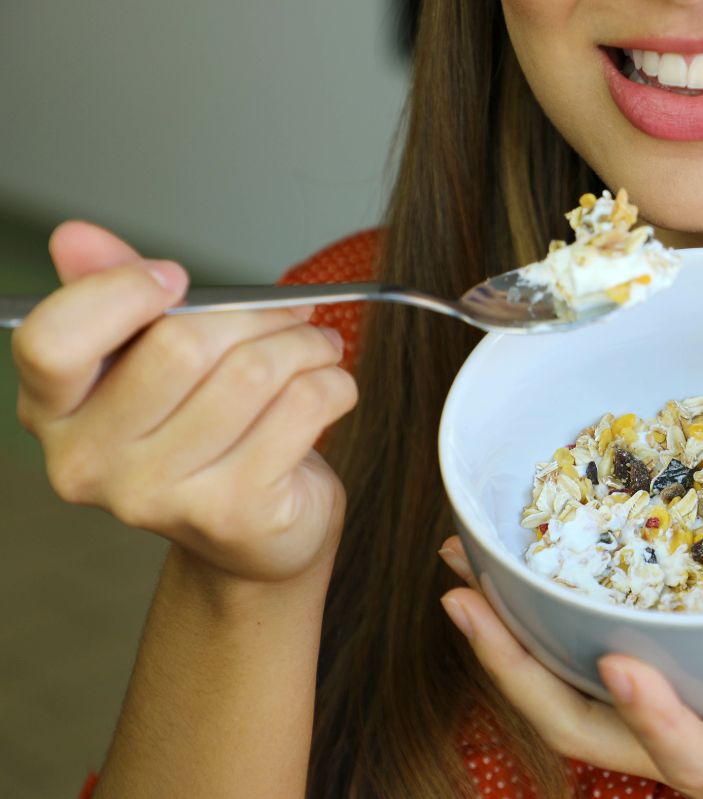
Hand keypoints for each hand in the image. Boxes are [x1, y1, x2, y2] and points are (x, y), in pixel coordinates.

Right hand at [12, 221, 357, 581]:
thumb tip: (76, 236)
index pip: (53, 341)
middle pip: (179, 347)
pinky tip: (330, 387)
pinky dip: (332, 384)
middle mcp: (89, 462)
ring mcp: (158, 496)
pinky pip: (301, 409)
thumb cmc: (204, 433)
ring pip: (253, 373)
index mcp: (53, 411)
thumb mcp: (149, 359)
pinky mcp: (231, 512)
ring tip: (319, 348)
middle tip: (291, 317)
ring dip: (305, 346)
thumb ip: (112, 295)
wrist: (255, 536)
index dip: (119, 294)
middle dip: (255, 316)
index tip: (176, 279)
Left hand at [438, 506, 702, 797]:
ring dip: (503, 649)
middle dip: (511, 666)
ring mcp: (657, 741)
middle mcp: (690, 753)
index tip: (618, 664)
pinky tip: (508, 593)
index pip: (691, 754)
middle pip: (581, 731)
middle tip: (461, 589)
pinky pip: (574, 693)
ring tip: (460, 576)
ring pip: (562, 714)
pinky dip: (533, 645)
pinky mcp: (645, 724)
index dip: (654, 717)